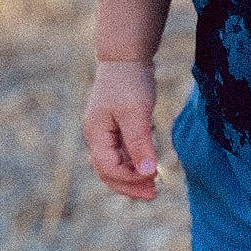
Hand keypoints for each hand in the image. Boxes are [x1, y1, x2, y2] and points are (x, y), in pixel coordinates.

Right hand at [82, 61, 159, 200]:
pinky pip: (121, 153)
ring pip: (115, 163)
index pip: (108, 167)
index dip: (129, 178)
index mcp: (95, 134)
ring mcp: (104, 132)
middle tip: (153, 194)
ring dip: (132, 176)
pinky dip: (134, 162)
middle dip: (129, 185)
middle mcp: (96, 136)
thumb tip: (147, 172)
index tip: (153, 179)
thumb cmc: (130, 81)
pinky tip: (149, 166)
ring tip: (154, 184)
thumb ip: (140, 143)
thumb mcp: (137, 113)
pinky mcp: (115, 127)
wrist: (126, 56)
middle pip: (107, 171)